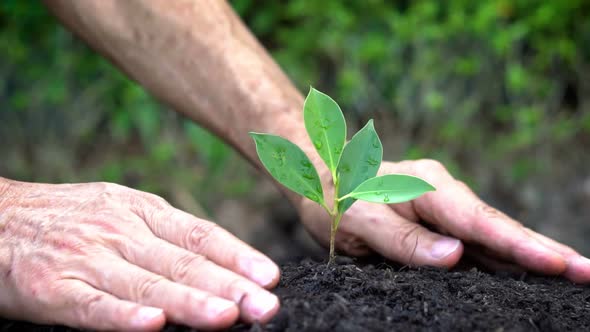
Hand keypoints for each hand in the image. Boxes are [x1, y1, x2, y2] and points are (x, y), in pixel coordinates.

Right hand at [0, 180, 279, 330]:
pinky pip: (93, 306)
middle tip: (265, 304)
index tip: (270, 275)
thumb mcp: (123, 211)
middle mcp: (120, 232)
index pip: (200, 234)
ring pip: (147, 284)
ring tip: (227, 316)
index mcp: (142, 211)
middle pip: (183, 262)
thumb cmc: (71, 217)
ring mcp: (87, 259)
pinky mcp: (53, 289)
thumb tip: (219, 263)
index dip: (237, 255)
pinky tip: (152, 325)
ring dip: (188, 303)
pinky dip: (123, 316)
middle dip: (229, 285)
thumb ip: (165, 236)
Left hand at [299, 159, 589, 282]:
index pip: (480, 222)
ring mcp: (445, 212)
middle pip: (499, 229)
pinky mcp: (440, 227)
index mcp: (427, 189)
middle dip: (545, 251)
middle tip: (588, 273)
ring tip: (572, 277)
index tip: (560, 264)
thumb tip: (455, 256)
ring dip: (531, 259)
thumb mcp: (359, 219)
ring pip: (493, 239)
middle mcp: (444, 197)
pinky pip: (476, 247)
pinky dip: (504, 263)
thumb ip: (402, 239)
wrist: (324, 181)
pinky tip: (527, 279)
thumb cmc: (337, 198)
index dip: (521, 245)